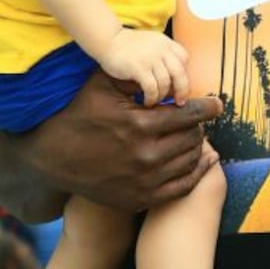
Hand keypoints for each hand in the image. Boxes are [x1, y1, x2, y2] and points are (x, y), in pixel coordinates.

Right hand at [9, 72, 221, 215]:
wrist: (51, 158)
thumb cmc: (78, 114)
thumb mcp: (101, 85)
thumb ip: (137, 76)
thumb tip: (168, 70)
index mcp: (140, 125)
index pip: (189, 114)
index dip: (208, 107)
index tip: (217, 104)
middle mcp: (146, 156)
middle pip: (193, 137)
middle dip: (196, 126)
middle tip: (192, 119)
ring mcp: (145, 181)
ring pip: (190, 160)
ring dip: (196, 146)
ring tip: (192, 136)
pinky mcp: (142, 198)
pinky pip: (183, 187)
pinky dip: (196, 172)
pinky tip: (202, 160)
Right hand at [98, 29, 190, 106]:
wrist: (107, 40)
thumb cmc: (127, 45)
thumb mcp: (151, 43)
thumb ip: (163, 53)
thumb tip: (174, 77)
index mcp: (165, 42)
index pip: (184, 58)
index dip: (184, 73)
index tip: (180, 84)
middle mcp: (161, 49)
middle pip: (180, 73)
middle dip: (182, 90)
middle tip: (179, 101)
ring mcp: (150, 58)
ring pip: (165, 83)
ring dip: (162, 96)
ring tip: (155, 101)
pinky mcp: (139, 68)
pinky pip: (152, 88)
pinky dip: (151, 98)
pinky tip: (147, 101)